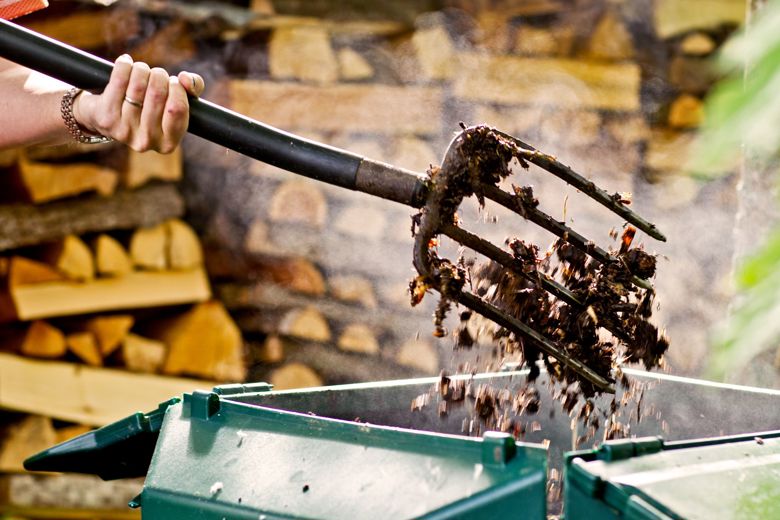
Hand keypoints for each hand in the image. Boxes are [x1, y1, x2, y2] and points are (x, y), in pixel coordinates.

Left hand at [72, 55, 204, 153]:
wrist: (109, 118)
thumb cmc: (150, 108)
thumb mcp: (174, 103)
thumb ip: (192, 89)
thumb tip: (186, 79)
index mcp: (168, 143)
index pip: (177, 108)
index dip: (177, 88)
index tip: (174, 82)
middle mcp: (147, 141)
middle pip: (157, 94)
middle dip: (159, 75)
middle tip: (156, 75)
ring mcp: (125, 131)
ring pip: (138, 85)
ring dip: (142, 69)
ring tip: (141, 70)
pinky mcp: (107, 118)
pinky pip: (119, 80)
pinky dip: (124, 65)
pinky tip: (126, 62)